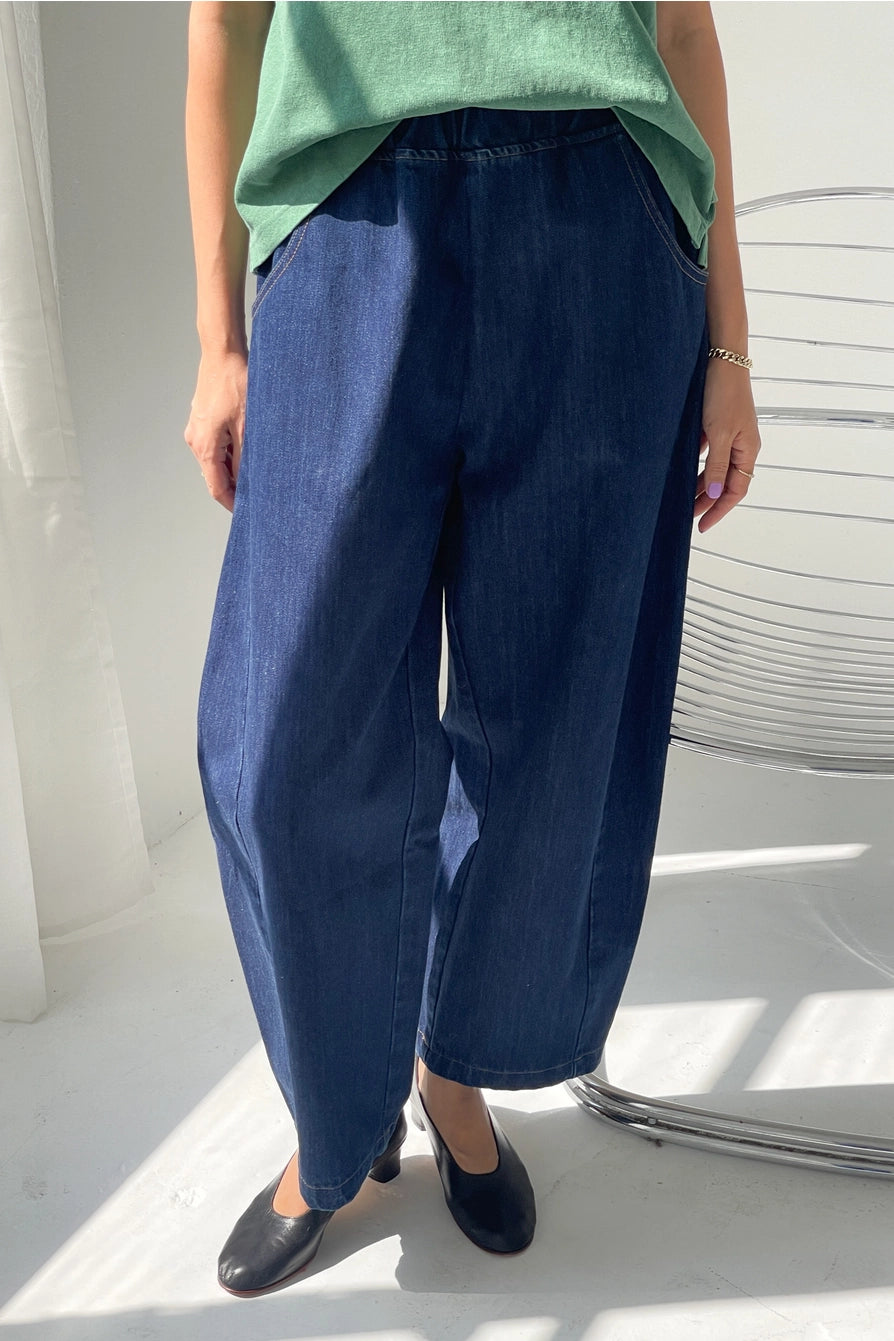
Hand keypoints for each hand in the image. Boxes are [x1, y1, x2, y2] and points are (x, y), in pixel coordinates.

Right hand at [183, 348, 247, 511]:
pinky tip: (249, 449)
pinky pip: (217, 445)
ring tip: (259, 470)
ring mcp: (198, 429)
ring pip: (217, 460)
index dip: (233, 503)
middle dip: (236, 487)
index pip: (216, 487)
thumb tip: (247, 483)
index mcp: (204, 446)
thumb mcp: (247, 426)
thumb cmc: (235, 383)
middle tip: (260, 493)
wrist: (223, 352)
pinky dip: (232, 453)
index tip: (249, 513)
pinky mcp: (203, 419)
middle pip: (215, 475)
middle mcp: (196, 440)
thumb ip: (245, 459)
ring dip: (235, 468)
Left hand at [693, 357, 760, 532]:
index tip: (702, 526)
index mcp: (747, 450)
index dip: (718, 510)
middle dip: (706, 501)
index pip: (735, 490)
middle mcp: (741, 446)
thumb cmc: (723, 392)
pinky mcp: (717, 425)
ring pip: (714, 469)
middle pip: (724, 483)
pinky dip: (696, 466)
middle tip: (685, 516)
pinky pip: (708, 454)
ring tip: (682, 499)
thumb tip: (712, 492)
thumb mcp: (719, 433)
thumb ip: (716, 464)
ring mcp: (730, 436)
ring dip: (699, 485)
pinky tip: (682, 473)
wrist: (722, 358)